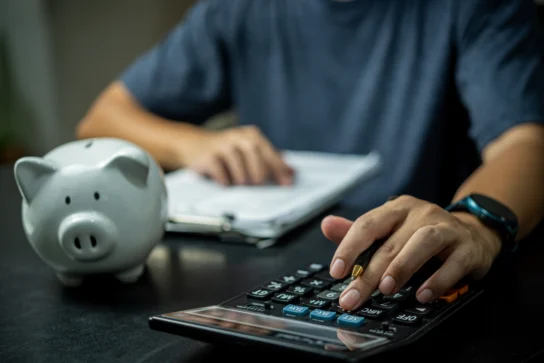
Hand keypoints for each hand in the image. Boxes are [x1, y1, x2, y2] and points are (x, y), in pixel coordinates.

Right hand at [185, 125, 293, 185]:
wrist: (194, 145)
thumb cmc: (227, 150)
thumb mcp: (249, 149)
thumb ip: (270, 159)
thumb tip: (292, 172)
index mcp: (252, 135)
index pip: (270, 154)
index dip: (280, 170)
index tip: (287, 184)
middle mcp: (238, 137)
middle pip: (257, 162)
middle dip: (259, 177)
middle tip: (257, 184)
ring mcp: (222, 146)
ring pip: (240, 172)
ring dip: (241, 181)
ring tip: (238, 182)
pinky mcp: (208, 157)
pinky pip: (222, 176)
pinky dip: (226, 182)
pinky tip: (224, 181)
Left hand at [321, 195, 501, 310]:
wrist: (473, 233)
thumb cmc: (422, 234)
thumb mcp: (391, 230)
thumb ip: (359, 232)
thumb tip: (327, 225)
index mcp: (397, 209)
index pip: (367, 224)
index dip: (349, 247)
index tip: (337, 271)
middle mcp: (421, 213)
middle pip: (390, 242)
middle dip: (369, 273)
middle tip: (353, 296)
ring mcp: (446, 228)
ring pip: (422, 242)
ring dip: (402, 266)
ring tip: (386, 289)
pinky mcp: (467, 247)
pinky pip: (453, 263)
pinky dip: (437, 281)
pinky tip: (422, 296)